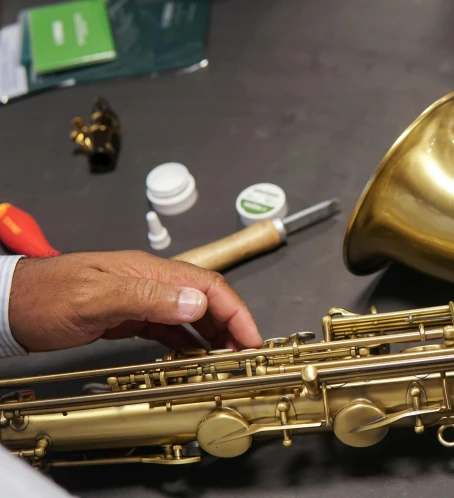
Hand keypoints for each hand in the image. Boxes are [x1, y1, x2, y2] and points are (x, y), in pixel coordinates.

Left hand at [8, 251, 262, 352]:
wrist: (12, 305)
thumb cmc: (46, 296)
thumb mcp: (97, 296)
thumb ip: (148, 297)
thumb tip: (197, 302)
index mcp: (150, 272)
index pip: (208, 286)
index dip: (236, 311)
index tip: (251, 337)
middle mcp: (151, 282)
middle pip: (206, 299)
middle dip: (232, 325)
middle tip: (244, 355)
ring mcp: (141, 298)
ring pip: (191, 314)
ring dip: (213, 334)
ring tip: (225, 358)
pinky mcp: (130, 315)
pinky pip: (169, 327)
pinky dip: (187, 340)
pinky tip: (193, 354)